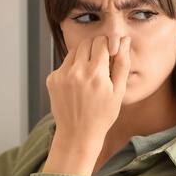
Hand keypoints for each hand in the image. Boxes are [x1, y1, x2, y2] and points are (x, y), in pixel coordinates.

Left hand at [42, 36, 131, 175]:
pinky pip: (64, 64)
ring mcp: (61, 75)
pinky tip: (77, 86)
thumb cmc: (102, 115)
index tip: (110, 55)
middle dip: (95, 48)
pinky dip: (71, 69)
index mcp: (96, 74)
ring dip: (82, 58)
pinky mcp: (52, 79)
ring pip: (73, 52)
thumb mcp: (119, 92)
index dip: (108, 46)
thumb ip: (122, 63)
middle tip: (100, 65)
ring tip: (88, 77)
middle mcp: (76, 71)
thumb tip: (124, 40)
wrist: (77, 134)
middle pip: (86, 43)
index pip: (101, 41)